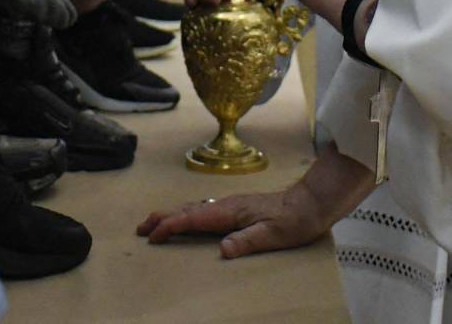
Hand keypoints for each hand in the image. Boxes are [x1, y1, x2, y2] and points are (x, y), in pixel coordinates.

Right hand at [136, 187, 328, 259]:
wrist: (311, 203)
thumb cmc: (294, 220)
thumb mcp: (273, 235)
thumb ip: (247, 241)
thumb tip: (222, 249)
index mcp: (230, 211)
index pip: (192, 218)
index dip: (170, 226)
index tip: (152, 236)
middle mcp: (226, 204)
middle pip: (186, 209)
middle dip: (162, 218)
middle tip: (141, 229)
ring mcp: (230, 204)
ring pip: (193, 207)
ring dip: (172, 215)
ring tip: (155, 224)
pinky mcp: (236, 207)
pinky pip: (203, 209)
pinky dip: (186, 214)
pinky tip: (187, 219)